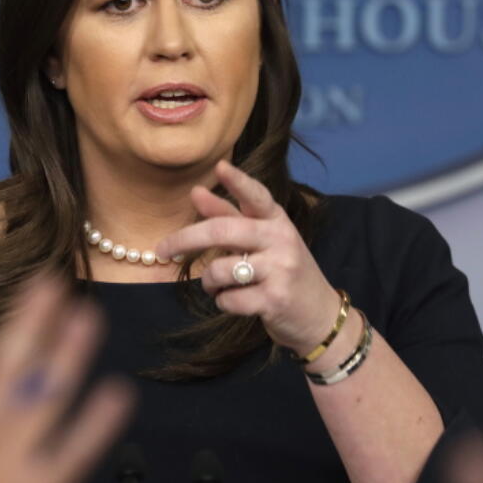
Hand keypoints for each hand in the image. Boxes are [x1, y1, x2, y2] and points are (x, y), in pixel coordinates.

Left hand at [155, 159, 341, 354]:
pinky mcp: (275, 299)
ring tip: (219, 286)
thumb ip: (229, 217)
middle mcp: (281, 239)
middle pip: (223, 231)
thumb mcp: (262, 241)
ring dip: (209, 282)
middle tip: (162, 249)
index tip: (219, 167)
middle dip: (185, 239)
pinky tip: (237, 302)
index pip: (257, 196)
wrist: (319, 315)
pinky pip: (228, 299)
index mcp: (277, 220)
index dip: (238, 182)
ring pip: (220, 270)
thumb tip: (196, 191)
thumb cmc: (283, 272)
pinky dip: (223, 302)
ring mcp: (280, 270)